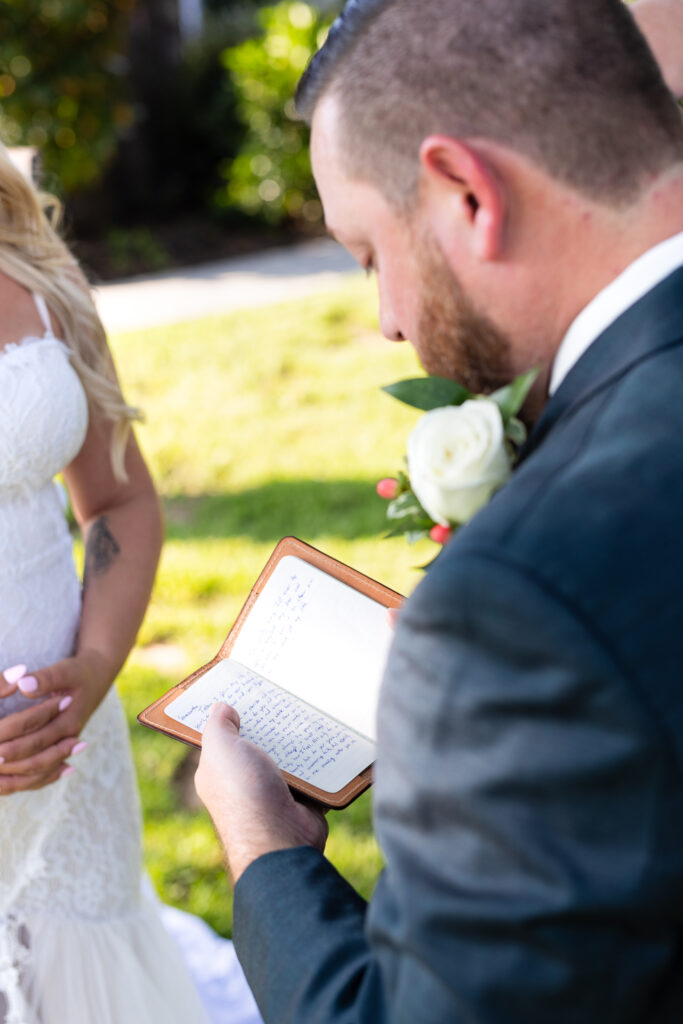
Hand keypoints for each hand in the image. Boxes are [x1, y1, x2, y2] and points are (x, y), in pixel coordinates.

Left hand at [0, 649, 112, 793]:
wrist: (99, 679)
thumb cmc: (79, 673)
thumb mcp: (66, 670)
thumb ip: (45, 678)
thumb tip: (23, 684)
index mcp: (69, 718)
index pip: (34, 728)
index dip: (11, 732)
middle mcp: (69, 737)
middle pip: (36, 755)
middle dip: (10, 759)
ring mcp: (66, 746)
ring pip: (41, 770)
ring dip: (17, 774)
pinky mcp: (62, 749)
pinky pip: (46, 773)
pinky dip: (29, 780)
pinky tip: (9, 783)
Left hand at [195, 703, 328, 885]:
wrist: (281, 838)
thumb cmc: (244, 794)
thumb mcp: (221, 750)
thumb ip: (218, 726)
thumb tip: (221, 707)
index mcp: (218, 771)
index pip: (222, 737)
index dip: (230, 714)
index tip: (245, 689)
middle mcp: (244, 781)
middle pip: (258, 743)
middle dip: (269, 723)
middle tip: (283, 691)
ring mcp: (273, 790)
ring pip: (286, 755)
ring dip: (296, 739)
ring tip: (309, 706)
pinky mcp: (301, 798)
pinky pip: (311, 771)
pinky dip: (318, 758)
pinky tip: (326, 734)